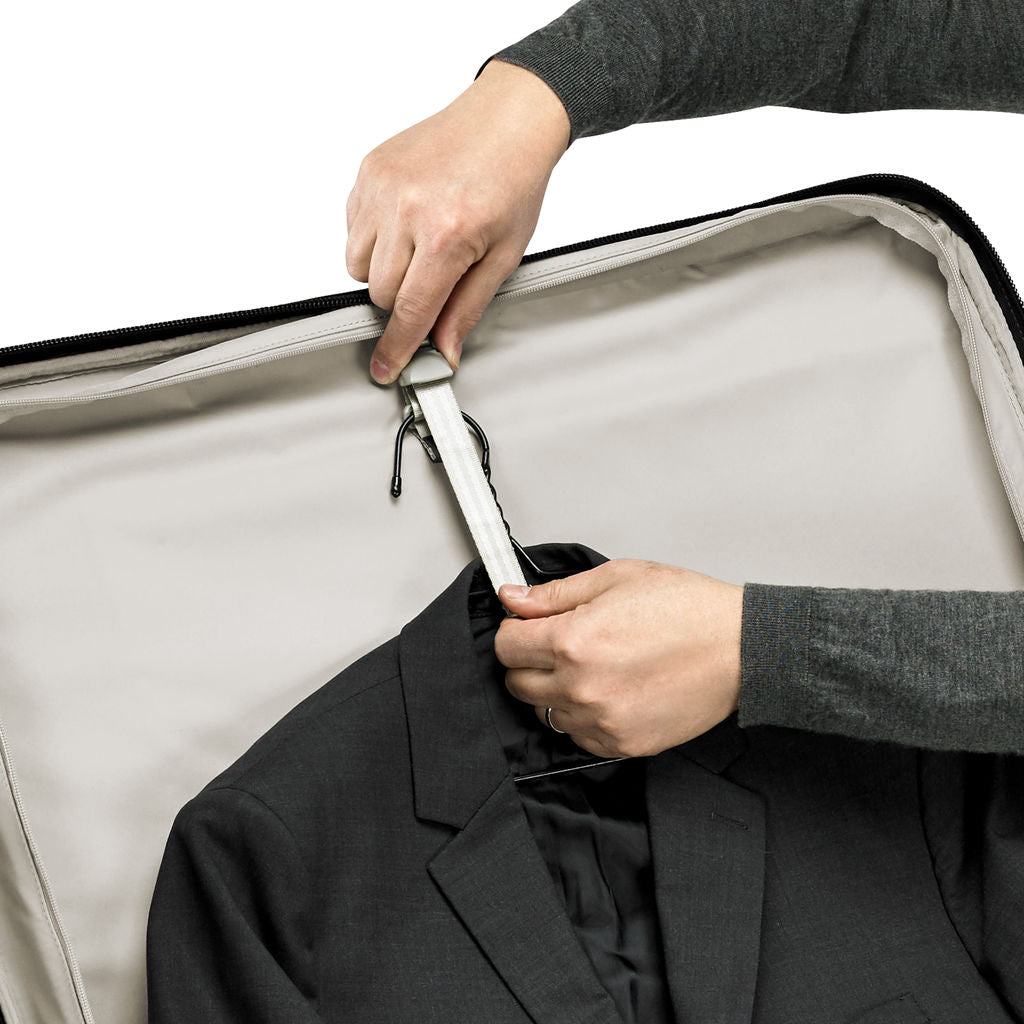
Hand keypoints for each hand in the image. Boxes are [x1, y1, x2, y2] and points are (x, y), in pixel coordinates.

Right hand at [346, 60, 569, 384]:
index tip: (385, 369)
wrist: (508, 119)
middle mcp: (406, 209)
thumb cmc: (514, 183)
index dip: (397, 347)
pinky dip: (375, 237)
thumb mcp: (503, 256)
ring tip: (421, 245)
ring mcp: (382, 186)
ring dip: (384, 269)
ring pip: (358, 264)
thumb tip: (444, 350)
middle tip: (435, 275)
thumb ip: (467, 308)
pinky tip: (409, 220)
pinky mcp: (369, 170)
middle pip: (379, 292)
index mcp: (445, 235)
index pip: (409, 310)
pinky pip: (354, 228)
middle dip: (404, 297)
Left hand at [495, 560, 743, 758]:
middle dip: (529, 661)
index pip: (505, 647)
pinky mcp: (622, 744)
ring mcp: (601, 721)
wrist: (739, 648)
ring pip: (544, 714)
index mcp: (572, 641)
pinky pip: (578, 737)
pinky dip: (582, 717)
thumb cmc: (686, 608)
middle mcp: (580, 687)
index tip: (529, 626)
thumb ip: (554, 594)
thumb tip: (513, 598)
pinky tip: (607, 691)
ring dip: (553, 692)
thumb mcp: (615, 578)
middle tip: (559, 644)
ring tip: (589, 668)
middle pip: (517, 684)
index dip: (516, 631)